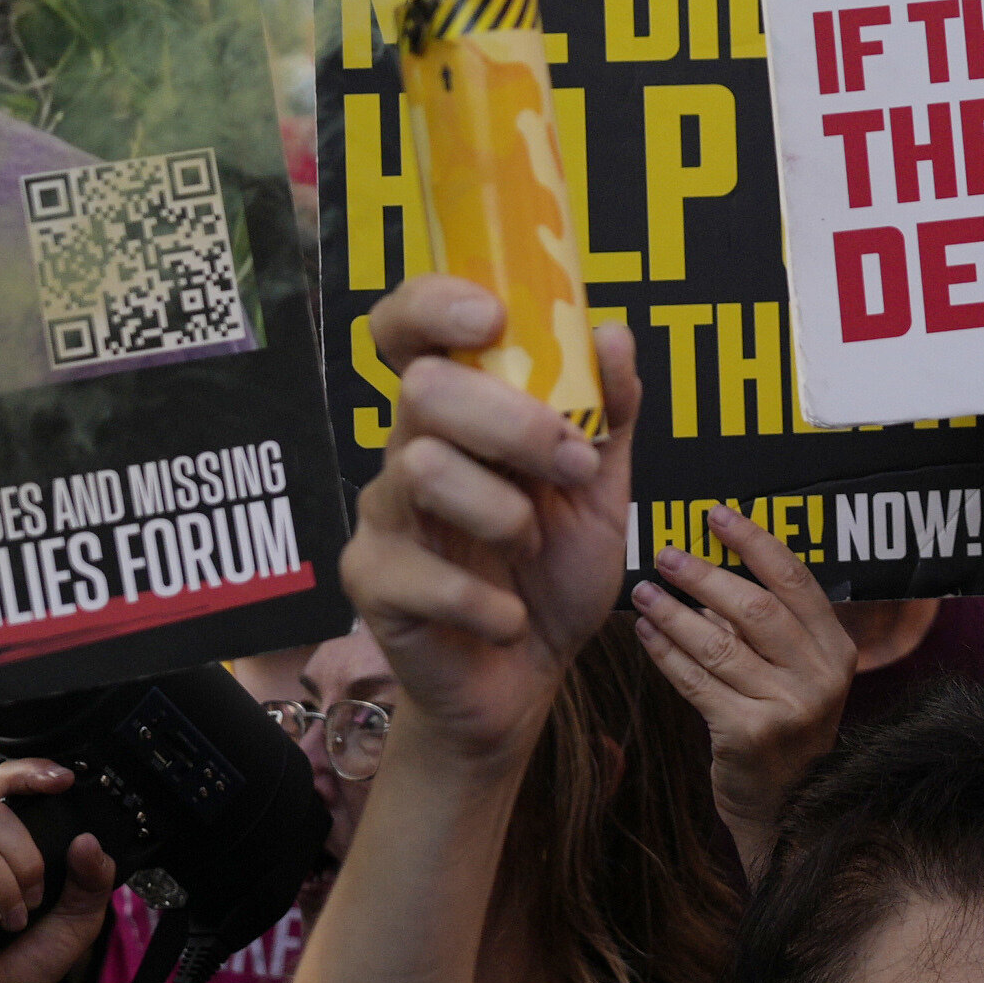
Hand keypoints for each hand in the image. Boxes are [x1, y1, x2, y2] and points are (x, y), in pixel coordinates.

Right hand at [0, 760, 121, 982]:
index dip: (34, 773)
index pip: (7, 783)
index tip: (62, 781)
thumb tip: (91, 843)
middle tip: (31, 901)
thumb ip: (92, 882)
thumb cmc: (14, 973)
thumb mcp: (72, 926)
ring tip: (6, 919)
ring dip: (5, 882)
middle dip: (27, 858)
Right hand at [341, 272, 640, 753]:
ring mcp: (384, 514)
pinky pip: (424, 575)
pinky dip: (492, 604)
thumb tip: (611, 332)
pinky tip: (510, 619)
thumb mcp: (601, 492)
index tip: (491, 318)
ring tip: (532, 547)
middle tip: (572, 465)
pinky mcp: (372, 581)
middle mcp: (410, 448)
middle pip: (424, 388)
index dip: (433, 304)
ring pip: (422, 470)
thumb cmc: (554, 572)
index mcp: (460, 412)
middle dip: (512, 422)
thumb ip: (610, 414)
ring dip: (505, 515)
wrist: (528, 679)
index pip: (409, 327)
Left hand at [630, 501, 853, 832]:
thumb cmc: (781, 725)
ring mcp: (788, 708)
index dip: (753, 541)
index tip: (715, 515)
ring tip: (644, 592)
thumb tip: (708, 563)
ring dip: (675, 613)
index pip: (795, 580)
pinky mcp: (749, 735)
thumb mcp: (793, 673)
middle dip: (705, 575)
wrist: (784, 805)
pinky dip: (667, 653)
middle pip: (756, 608)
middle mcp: (820, 676)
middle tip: (666, 555)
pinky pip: (697, 682)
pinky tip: (647, 634)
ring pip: (720, 644)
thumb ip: (763, 625)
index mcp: (837, 649)